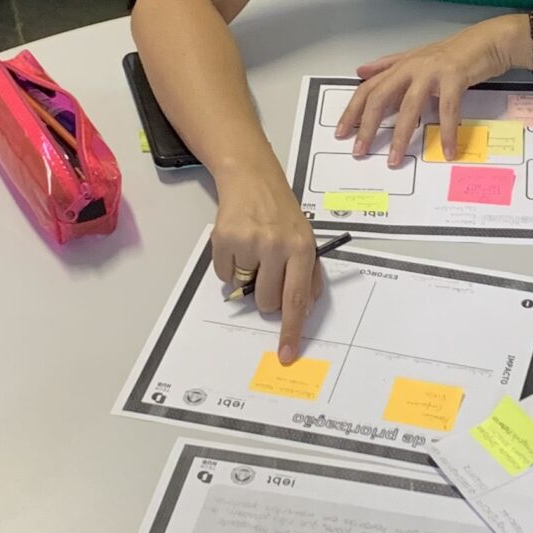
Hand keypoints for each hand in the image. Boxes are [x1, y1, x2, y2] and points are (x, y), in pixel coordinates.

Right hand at [212, 173, 322, 364]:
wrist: (252, 178)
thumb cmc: (280, 211)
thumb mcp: (305, 236)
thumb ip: (308, 273)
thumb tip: (304, 308)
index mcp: (302, 248)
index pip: (297, 299)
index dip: (291, 331)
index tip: (286, 354)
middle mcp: (277, 245)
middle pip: (267, 302)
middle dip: (265, 296)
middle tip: (266, 271)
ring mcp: (249, 242)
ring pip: (244, 290)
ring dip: (247, 277)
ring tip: (253, 251)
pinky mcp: (224, 240)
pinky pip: (224, 276)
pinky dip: (229, 266)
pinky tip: (238, 244)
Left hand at [335, 16, 524, 167]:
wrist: (486, 42)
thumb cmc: (452, 53)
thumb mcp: (416, 58)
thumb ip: (387, 66)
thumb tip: (361, 72)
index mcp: (400, 66)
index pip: (369, 88)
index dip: (352, 110)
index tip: (342, 132)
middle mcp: (411, 67)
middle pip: (381, 97)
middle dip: (367, 126)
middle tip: (359, 150)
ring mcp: (432, 72)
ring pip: (409, 107)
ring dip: (401, 136)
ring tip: (394, 159)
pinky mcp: (454, 77)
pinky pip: (447, 109)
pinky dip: (447, 132)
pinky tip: (448, 150)